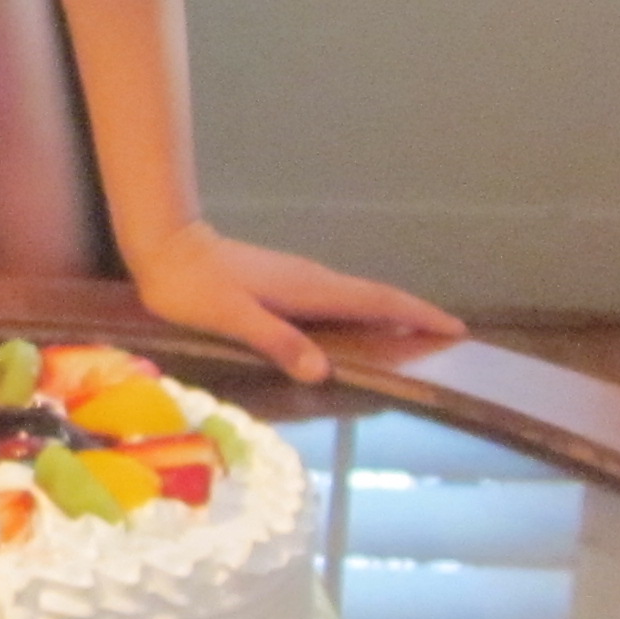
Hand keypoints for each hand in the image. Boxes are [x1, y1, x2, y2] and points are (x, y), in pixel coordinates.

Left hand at [124, 220, 462, 387]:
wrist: (166, 248)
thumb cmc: (192, 287)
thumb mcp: (231, 318)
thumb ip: (276, 340)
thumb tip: (321, 370)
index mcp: (308, 289)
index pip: (376, 300)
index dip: (416, 313)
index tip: (453, 327)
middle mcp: (311, 280)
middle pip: (375, 298)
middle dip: (414, 316)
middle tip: (448, 339)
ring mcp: (298, 280)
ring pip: (356, 299)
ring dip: (388, 315)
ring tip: (415, 339)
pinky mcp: (284, 283)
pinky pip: (336, 301)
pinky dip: (359, 314)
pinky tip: (356, 332)